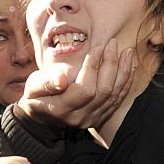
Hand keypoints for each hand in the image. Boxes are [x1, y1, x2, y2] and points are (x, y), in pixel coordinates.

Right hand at [17, 38, 134, 129]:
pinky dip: (126, 82)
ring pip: (113, 96)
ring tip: (127, 52)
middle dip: (110, 65)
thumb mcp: (33, 87)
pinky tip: (130, 66)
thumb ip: (46, 82)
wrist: (41, 116)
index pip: (84, 89)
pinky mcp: (100, 117)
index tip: (96, 48)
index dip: (93, 68)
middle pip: (103, 92)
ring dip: (123, 72)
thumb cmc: (35, 95)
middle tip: (113, 43)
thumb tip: (62, 78)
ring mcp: (92, 119)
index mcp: (62, 109)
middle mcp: (80, 117)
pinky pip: (118, 100)